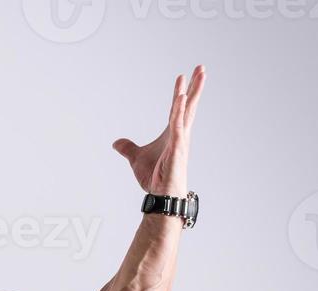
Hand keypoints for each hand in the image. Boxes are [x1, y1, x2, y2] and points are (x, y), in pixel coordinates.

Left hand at [113, 65, 205, 197]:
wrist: (161, 195)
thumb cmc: (155, 178)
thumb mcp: (136, 159)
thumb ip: (128, 148)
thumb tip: (116, 143)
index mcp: (172, 134)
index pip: (177, 109)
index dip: (180, 93)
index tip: (182, 77)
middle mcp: (180, 133)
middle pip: (188, 105)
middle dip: (195, 87)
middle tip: (201, 68)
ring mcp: (181, 139)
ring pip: (187, 111)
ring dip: (193, 92)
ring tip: (198, 74)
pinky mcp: (178, 147)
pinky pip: (178, 125)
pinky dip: (179, 111)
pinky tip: (182, 97)